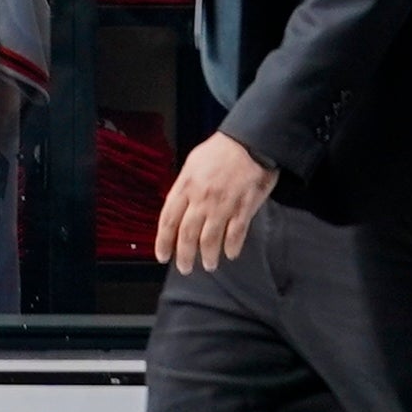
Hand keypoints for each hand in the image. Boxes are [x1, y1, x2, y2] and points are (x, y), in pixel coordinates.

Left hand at [153, 128, 278, 270]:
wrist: (250, 142)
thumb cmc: (220, 151)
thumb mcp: (192, 164)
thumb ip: (185, 187)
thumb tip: (178, 207)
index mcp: (185, 185)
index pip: (168, 219)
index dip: (163, 240)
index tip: (161, 255)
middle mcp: (201, 198)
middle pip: (187, 233)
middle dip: (183, 254)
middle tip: (184, 268)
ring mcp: (223, 205)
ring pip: (210, 238)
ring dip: (207, 255)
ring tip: (208, 265)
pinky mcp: (244, 208)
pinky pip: (236, 234)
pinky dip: (231, 247)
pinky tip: (229, 254)